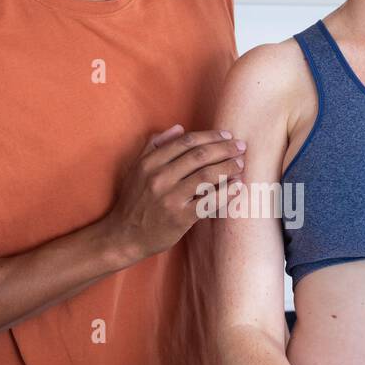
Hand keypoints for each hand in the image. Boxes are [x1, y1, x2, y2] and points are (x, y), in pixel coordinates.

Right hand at [109, 125, 245, 259]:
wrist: (124, 236)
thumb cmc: (133, 201)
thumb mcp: (137, 169)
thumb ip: (155, 146)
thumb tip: (179, 128)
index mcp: (150, 163)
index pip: (186, 142)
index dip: (210, 136)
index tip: (226, 135)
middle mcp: (160, 177)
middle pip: (200, 156)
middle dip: (224, 149)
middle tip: (241, 147)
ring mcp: (170, 198)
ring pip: (207, 176)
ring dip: (228, 167)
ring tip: (240, 164)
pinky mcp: (180, 217)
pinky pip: (209, 201)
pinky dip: (226, 193)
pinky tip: (237, 186)